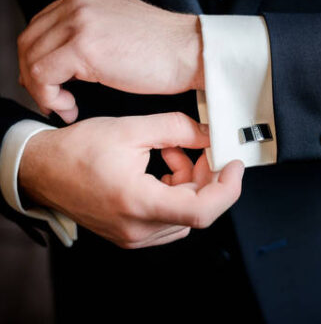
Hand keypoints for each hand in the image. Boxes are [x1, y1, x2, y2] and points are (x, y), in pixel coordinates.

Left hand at [17, 0, 202, 122]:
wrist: (193, 52)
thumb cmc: (168, 50)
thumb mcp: (121, 30)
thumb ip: (92, 35)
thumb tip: (69, 61)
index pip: (42, 26)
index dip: (39, 59)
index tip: (52, 83)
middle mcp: (78, 3)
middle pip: (30, 40)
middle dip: (34, 75)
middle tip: (52, 98)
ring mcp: (80, 22)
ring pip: (32, 58)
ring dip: (41, 89)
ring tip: (63, 106)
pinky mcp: (84, 47)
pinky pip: (43, 75)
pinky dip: (49, 97)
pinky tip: (69, 107)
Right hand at [19, 113, 243, 248]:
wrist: (43, 170)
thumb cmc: (77, 152)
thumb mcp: (130, 129)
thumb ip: (177, 128)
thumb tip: (208, 133)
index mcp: (137, 203)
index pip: (202, 211)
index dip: (228, 188)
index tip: (234, 166)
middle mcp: (138, 228)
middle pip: (196, 208)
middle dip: (206, 175)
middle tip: (199, 147)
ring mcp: (135, 235)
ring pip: (185, 211)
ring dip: (189, 181)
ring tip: (170, 152)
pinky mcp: (133, 233)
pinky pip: (170, 216)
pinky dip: (175, 191)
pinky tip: (162, 168)